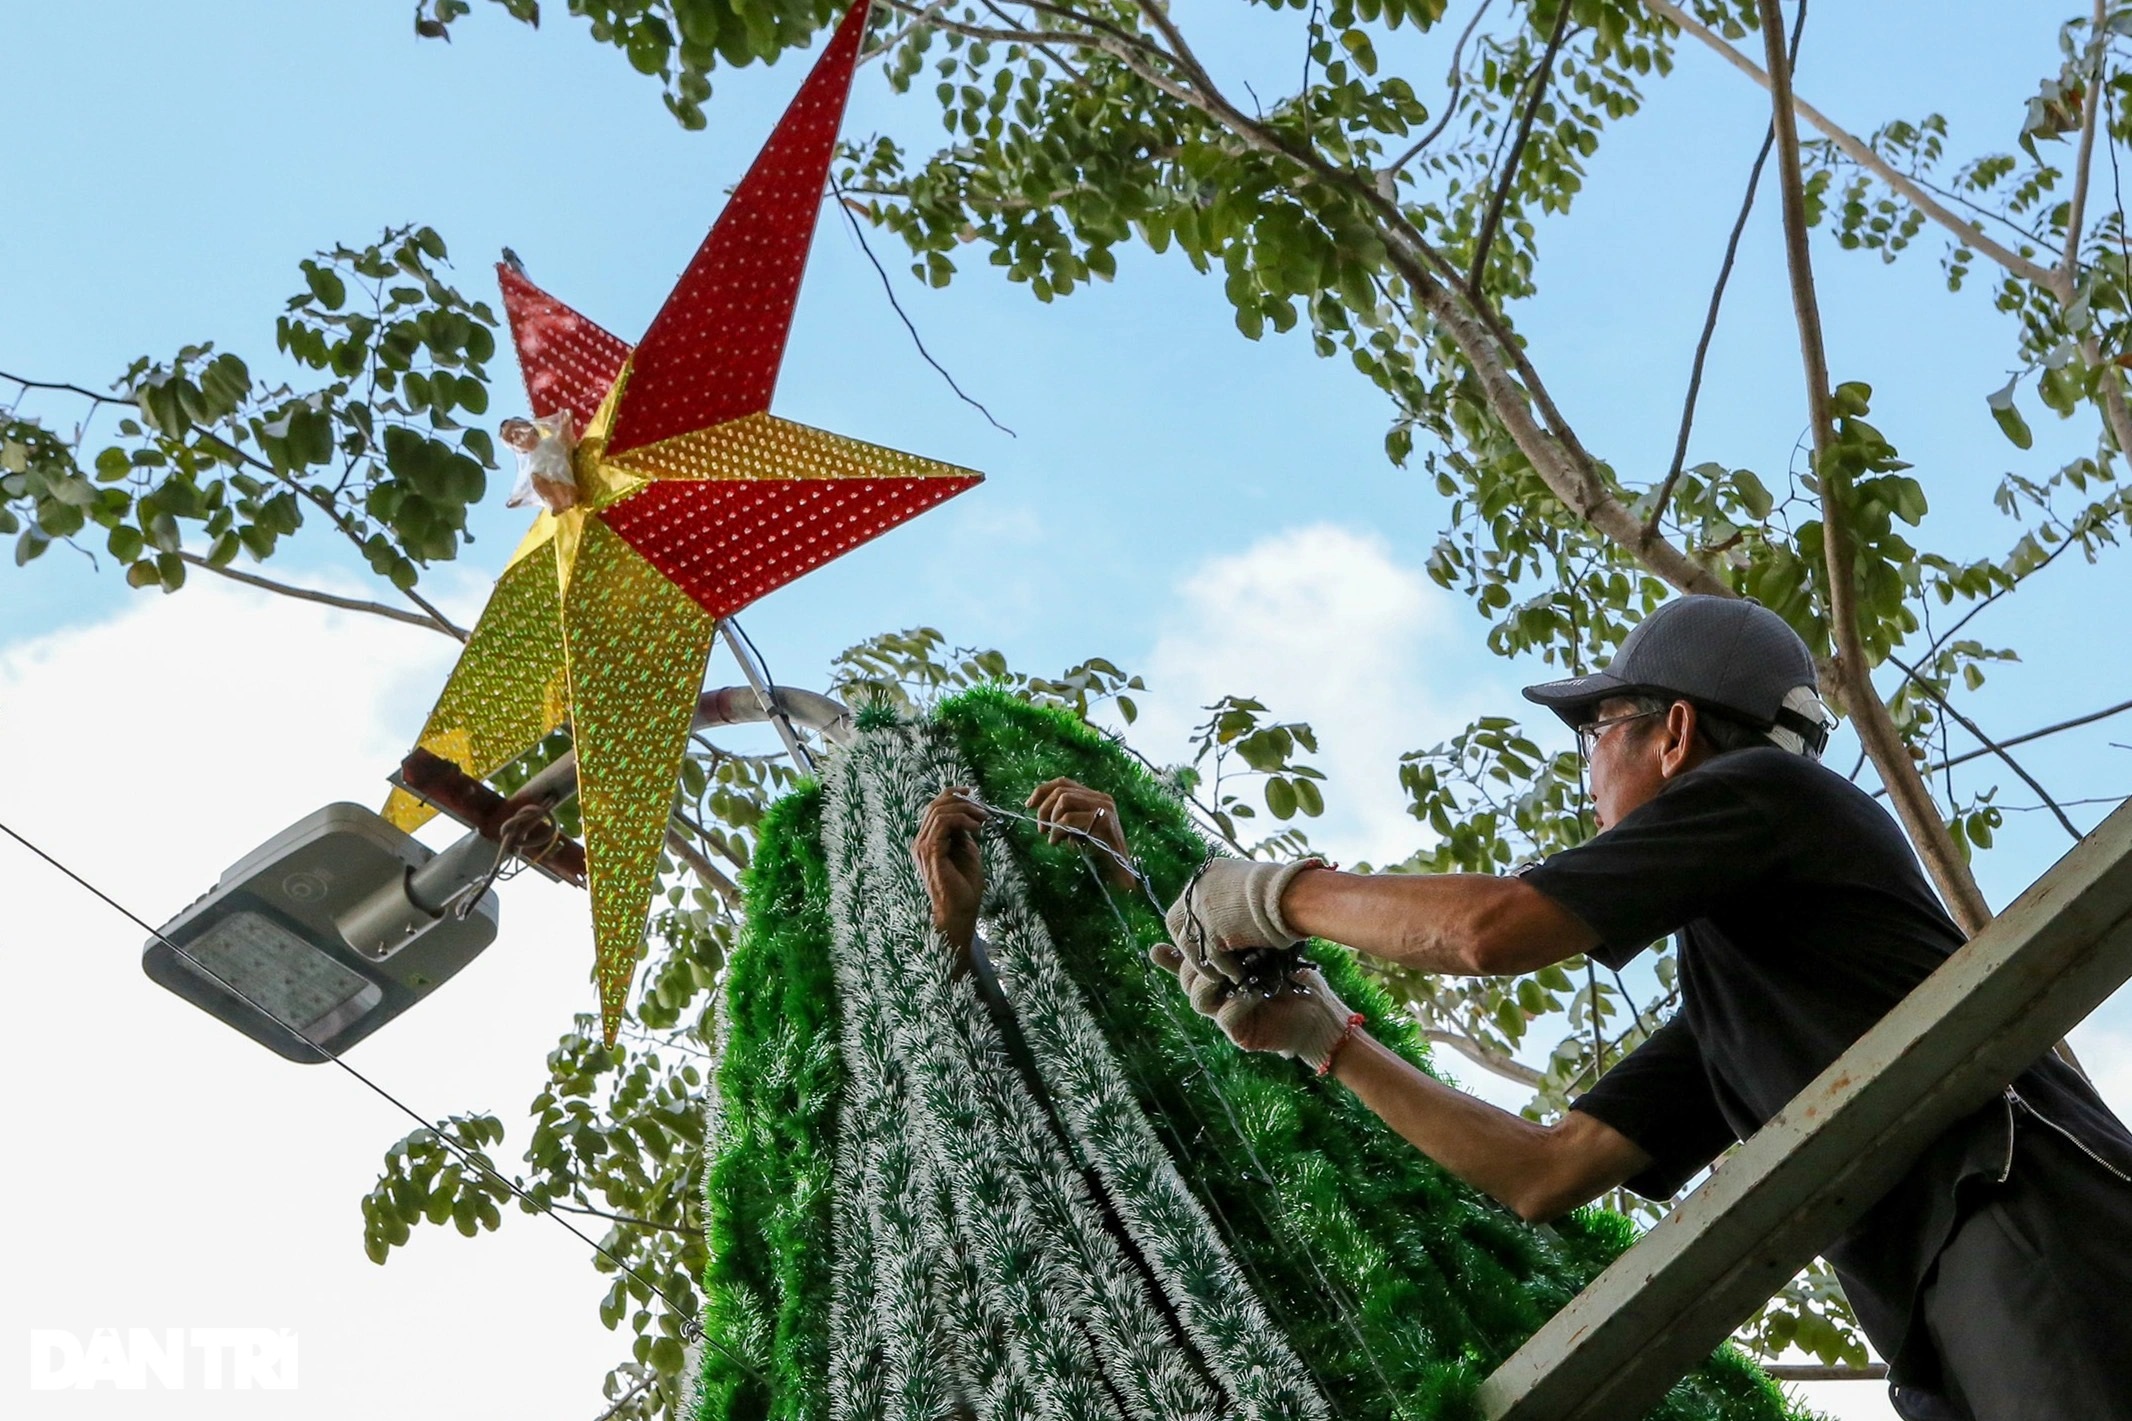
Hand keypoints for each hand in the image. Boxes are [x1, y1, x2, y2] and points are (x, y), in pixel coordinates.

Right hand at [912, 787, 985, 953]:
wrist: (960, 912)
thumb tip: (968, 816)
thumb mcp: (967, 852)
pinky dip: (962, 820)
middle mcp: (921, 842)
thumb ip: (963, 834)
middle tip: (983, 811)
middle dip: (961, 801)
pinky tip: (976, 828)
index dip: (951, 794)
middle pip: (935, 805)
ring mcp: (923, 846)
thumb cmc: (964, 887)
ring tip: (983, 820)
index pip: (934, 808)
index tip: (970, 791)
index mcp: (928, 841)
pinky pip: (943, 823)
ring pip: (939, 811)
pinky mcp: (931, 852)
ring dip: (965, 810)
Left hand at [1026, 777, 1134, 887]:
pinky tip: (1058, 842)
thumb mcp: (1079, 830)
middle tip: (1041, 830)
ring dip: (1052, 820)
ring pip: (1064, 800)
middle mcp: (1102, 798)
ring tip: (1052, 838)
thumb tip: (1039, 809)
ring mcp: (1105, 808)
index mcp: (1096, 797)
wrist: (1122, 872)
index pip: (1064, 782)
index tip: (1028, 805)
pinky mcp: (1103, 822)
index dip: (1042, 790)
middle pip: (1061, 791)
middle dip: (1044, 809)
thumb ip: (1066, 817)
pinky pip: (1069, 819)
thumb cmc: (1099, 853)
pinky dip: (1058, 831)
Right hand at [1149, 942, 1358, 1068]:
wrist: (1318, 1012)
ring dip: (1212, 982)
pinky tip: (1254, 990)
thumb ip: (1242, 937)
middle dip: (1195, 964)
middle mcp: (1215, 996)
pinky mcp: (1240, 1033)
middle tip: (1211, 950)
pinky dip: (1237, 1001)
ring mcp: (1224, 1016)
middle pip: (1186, 980)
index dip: (1169, 957)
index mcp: (1216, 976)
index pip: (1183, 965)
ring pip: (1198, 1000)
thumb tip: (1225, 901)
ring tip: (1232, 970)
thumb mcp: (1265, 950)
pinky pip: (1225, 1016)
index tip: (1158, 947)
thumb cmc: (1293, 978)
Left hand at [1163, 857, 1323, 984]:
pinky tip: (1237, 976)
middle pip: (1177, 924)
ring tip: (1222, 977)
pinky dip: (1224, 970)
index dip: (1193, 926)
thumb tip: (1227, 916)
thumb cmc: (1284, 891)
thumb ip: (1232, 897)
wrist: (1292, 895)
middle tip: (1207, 963)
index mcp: (1207, 874)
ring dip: (1207, 964)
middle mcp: (1197, 888)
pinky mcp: (1209, 930)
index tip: (1202, 942)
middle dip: (1190, 946)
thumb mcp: (1250, 886)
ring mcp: (1199, 908)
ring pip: (1190, 946)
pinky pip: (1210, 958)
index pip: (1186, 904)